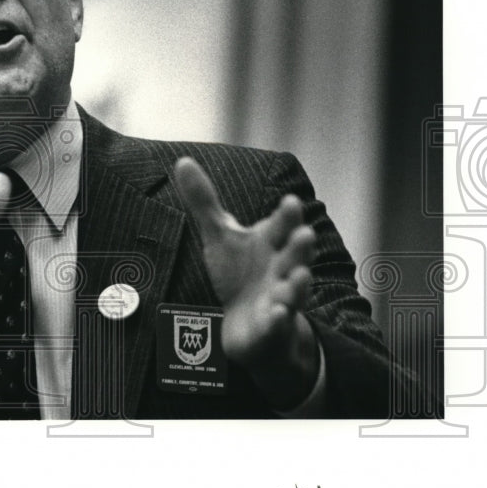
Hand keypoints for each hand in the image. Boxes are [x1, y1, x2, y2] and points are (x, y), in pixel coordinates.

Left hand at [174, 157, 319, 407]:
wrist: (249, 322)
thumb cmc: (238, 273)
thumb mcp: (219, 236)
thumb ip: (204, 201)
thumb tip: (182, 160)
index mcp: (271, 243)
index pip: (281, 226)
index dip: (286, 216)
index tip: (289, 201)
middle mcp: (281, 268)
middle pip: (294, 255)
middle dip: (300, 246)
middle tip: (304, 234)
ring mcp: (281, 298)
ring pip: (294, 290)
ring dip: (297, 284)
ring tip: (299, 275)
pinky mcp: (273, 326)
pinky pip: (280, 323)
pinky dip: (280, 319)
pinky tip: (279, 314)